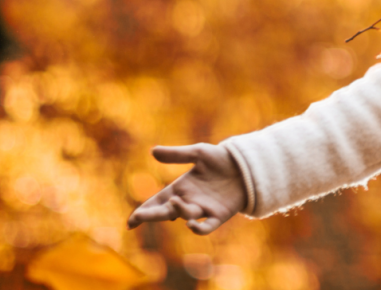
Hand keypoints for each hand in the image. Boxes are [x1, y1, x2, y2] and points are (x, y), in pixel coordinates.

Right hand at [126, 144, 246, 234]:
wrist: (248, 165)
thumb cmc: (223, 159)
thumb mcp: (199, 152)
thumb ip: (177, 154)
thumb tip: (152, 151)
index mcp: (182, 187)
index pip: (158, 201)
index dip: (144, 211)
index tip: (131, 220)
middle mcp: (190, 200)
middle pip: (166, 211)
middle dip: (151, 215)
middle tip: (138, 218)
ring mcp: (204, 209)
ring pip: (185, 215)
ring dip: (178, 210)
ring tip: (175, 201)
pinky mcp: (220, 215)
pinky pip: (206, 227)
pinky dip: (198, 229)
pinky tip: (191, 224)